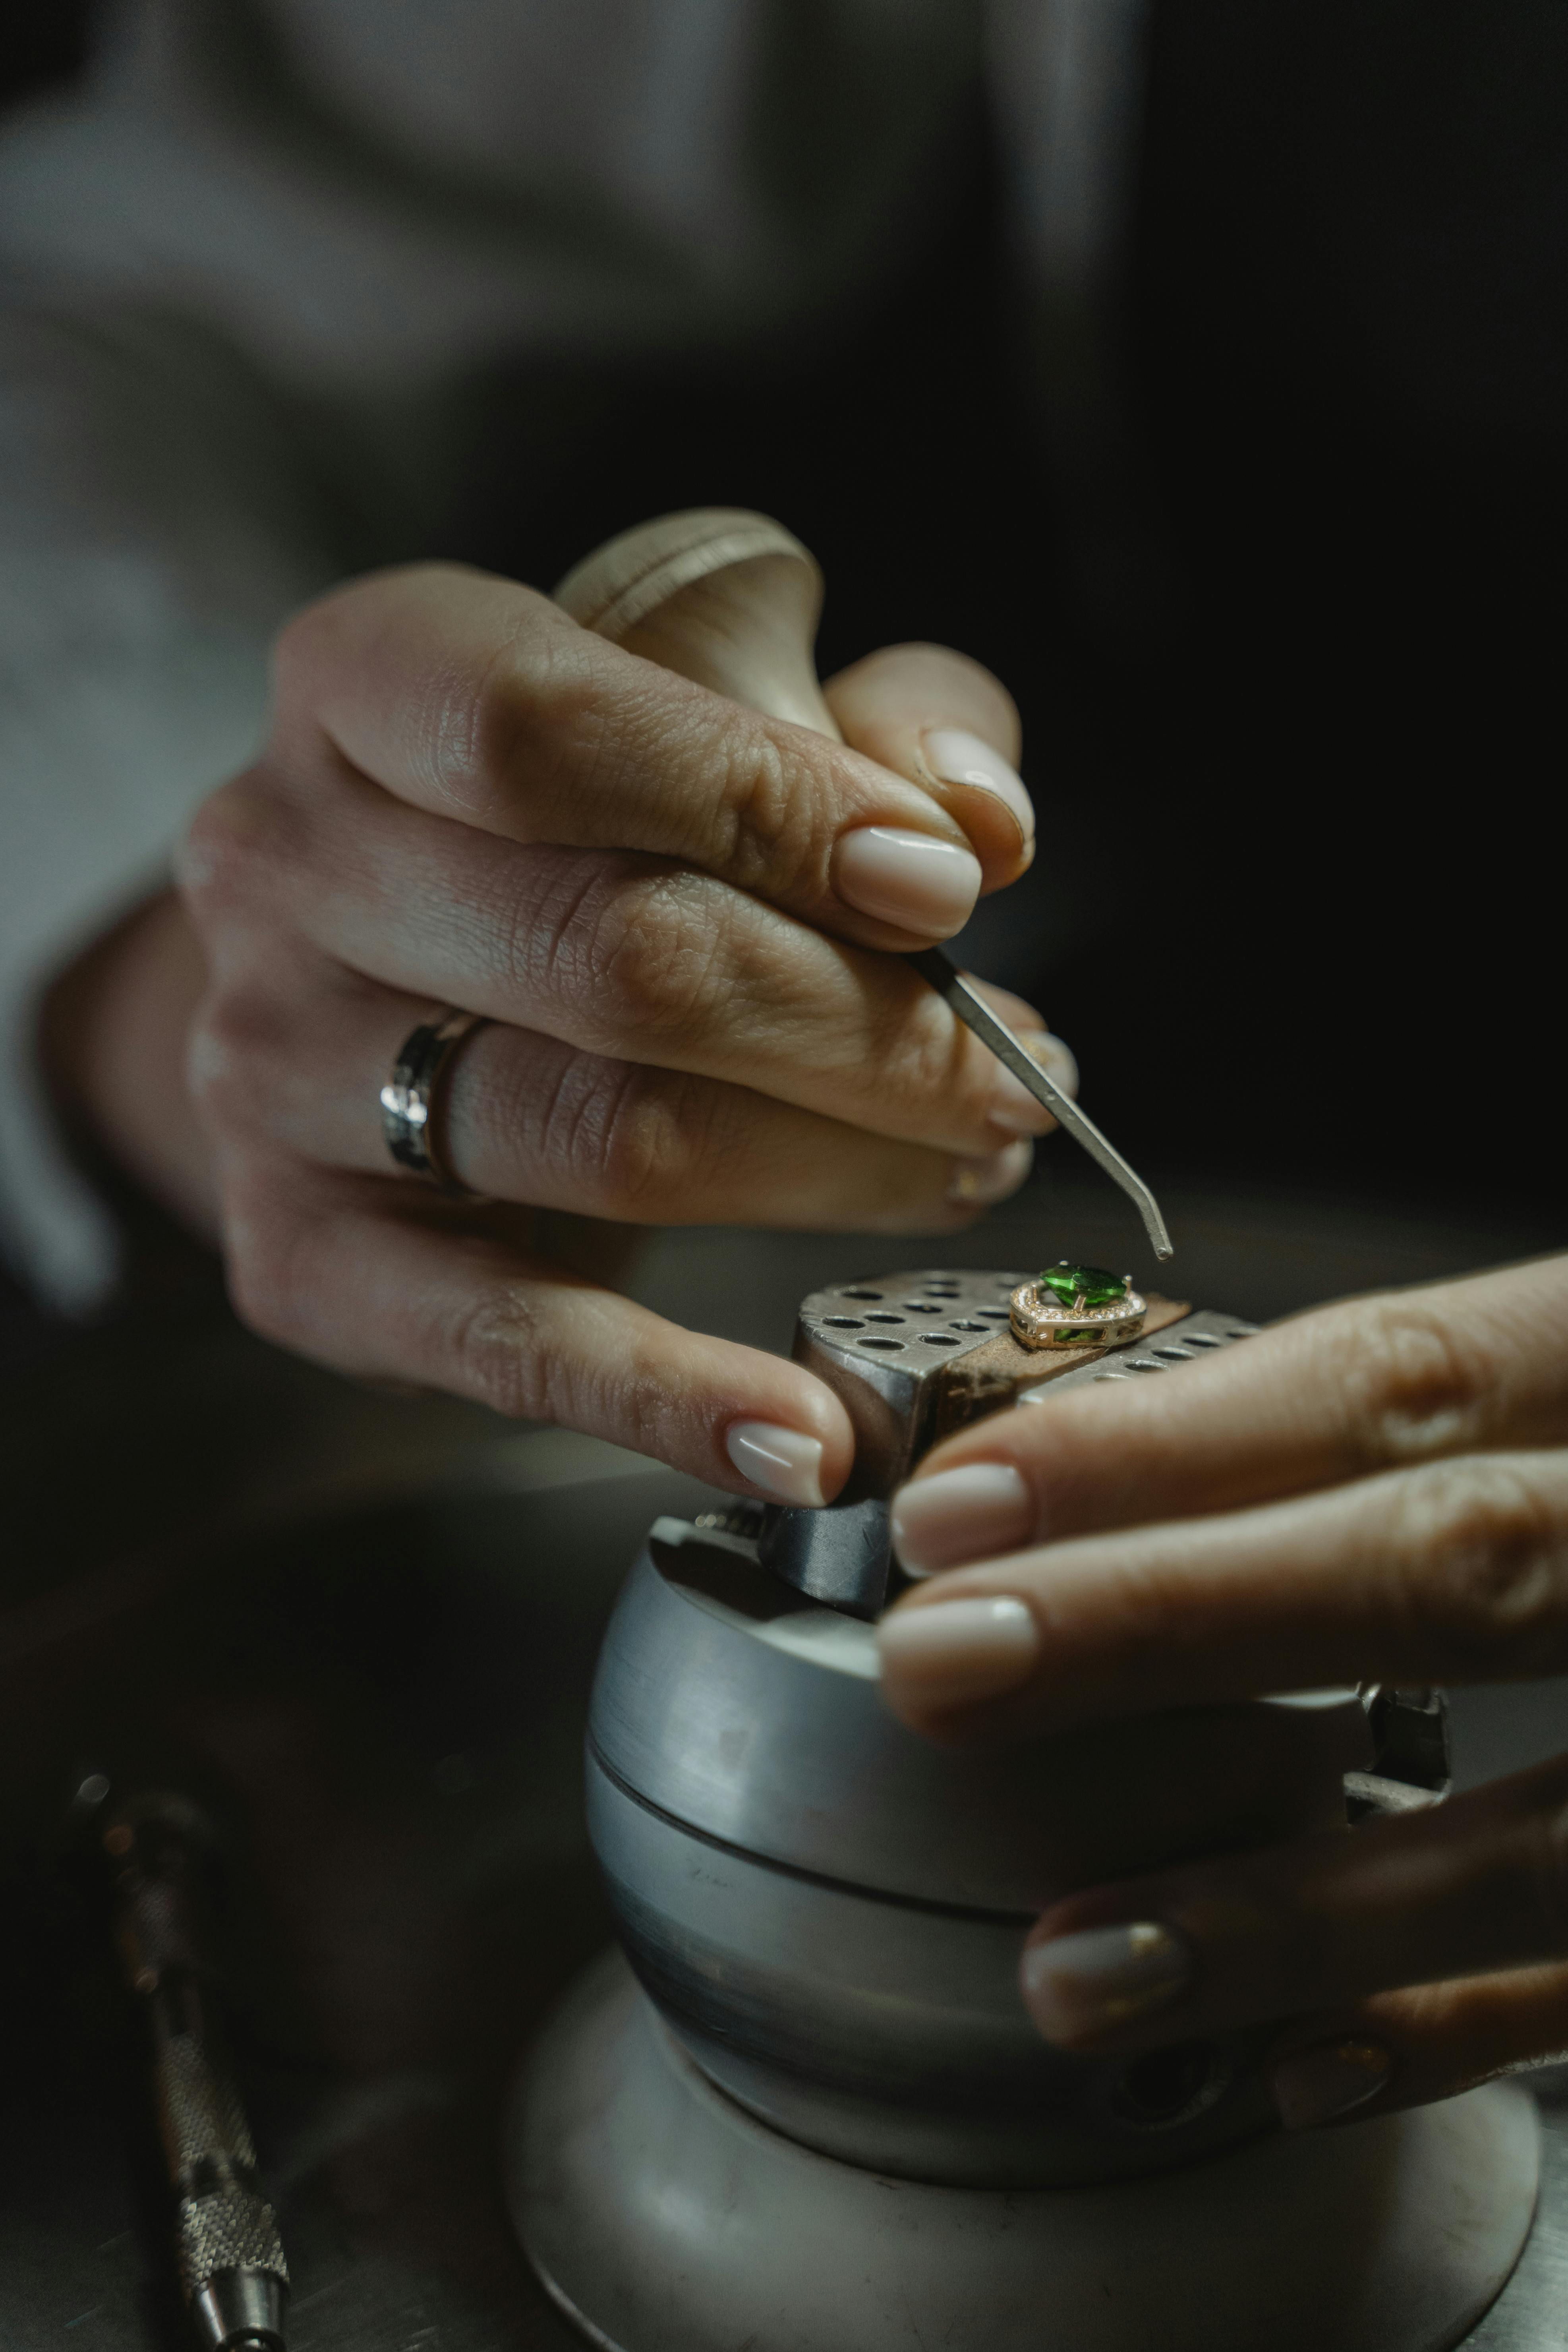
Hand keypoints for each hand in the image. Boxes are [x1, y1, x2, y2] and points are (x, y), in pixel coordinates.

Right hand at [158, 562, 1068, 1496]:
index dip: (767, 805)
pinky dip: (667, 1399)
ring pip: (600, 1137)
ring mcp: (271, 1072)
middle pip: (608, 957)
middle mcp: (283, 866)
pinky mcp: (302, 1254)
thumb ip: (872, 725)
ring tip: (960, 1175)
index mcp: (366, 680)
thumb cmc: (582, 820)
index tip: (945, 891)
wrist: (367, 972)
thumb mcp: (725, 705)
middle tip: (1006, 1075)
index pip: (549, 730)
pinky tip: (805, 1436)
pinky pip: (501, 1341)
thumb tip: (982, 825)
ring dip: (832, 1171)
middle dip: (858, 1029)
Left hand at [876, 1257, 1567, 2127]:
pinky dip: (1465, 2021)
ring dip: (1302, 1904)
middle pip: (1459, 1568)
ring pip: (1550, 1827)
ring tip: (1079, 1962)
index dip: (1177, 1444)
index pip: (1406, 1383)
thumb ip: (1458, 1426)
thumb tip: (1147, 1483)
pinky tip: (1292, 2059)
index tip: (971, 1502)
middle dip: (1185, 1617)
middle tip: (950, 1665)